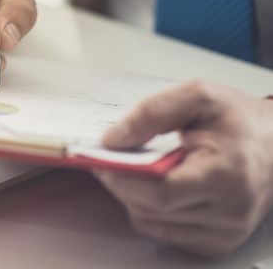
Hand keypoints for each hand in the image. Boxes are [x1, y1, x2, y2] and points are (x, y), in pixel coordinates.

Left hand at [95, 80, 272, 256]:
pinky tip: (152, 185)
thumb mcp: (197, 96)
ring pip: (153, 223)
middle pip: (152, 209)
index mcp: (227, 174)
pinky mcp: (218, 242)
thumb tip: (112, 139)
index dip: (123, 178)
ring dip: (132, 196)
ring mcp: (225, 232)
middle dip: (121, 183)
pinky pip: (165, 232)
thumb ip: (152, 113)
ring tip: (131, 168)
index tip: (100, 160)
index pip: (160, 192)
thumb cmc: (238, 118)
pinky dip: (149, 209)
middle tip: (107, 159)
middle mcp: (229, 212)